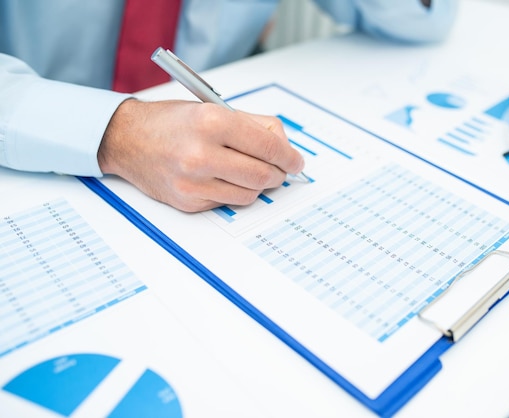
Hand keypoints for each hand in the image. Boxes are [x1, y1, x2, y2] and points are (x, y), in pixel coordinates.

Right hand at [97, 99, 304, 211]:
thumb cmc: (173, 122)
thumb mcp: (213, 108)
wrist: (127, 139)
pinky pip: (228, 202)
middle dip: (278, 174)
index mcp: (212, 122)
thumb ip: (254, 125)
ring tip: (249, 171)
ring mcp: (193, 182)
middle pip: (263, 175)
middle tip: (279, 170)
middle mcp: (201, 154)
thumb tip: (284, 147)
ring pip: (249, 194)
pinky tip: (223, 178)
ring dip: (258, 185)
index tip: (296, 161)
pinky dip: (234, 192)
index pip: (268, 146)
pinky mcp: (188, 201)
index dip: (289, 157)